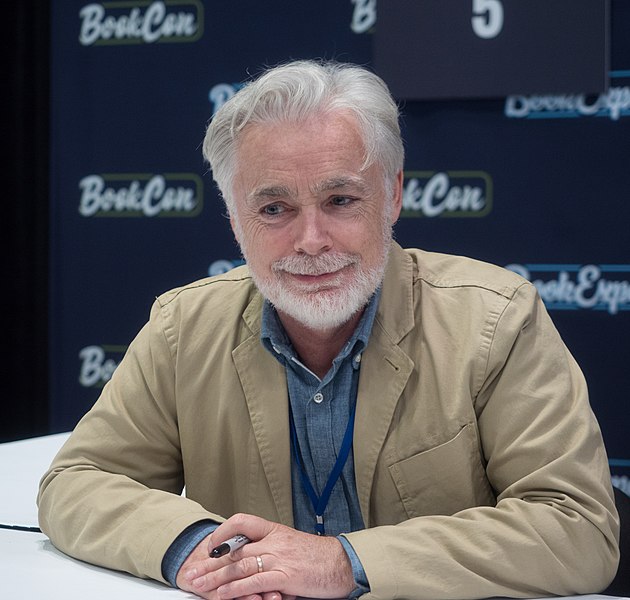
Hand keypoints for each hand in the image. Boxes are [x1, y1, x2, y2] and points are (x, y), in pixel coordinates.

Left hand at [178, 513, 355, 599]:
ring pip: (239, 565)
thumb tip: (251, 565)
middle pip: (235, 549)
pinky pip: (254, 582)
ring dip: (215, 577)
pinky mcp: (285, 576)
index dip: (223, 532)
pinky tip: (221, 595)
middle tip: (192, 572)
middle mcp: (274, 541)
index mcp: (276, 530)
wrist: (343, 563)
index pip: (242, 521)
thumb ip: (271, 551)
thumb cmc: (319, 557)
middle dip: (210, 563)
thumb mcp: (292, 546)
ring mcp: (279, 557)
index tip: (209, 546)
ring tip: (198, 585)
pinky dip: (235, 589)